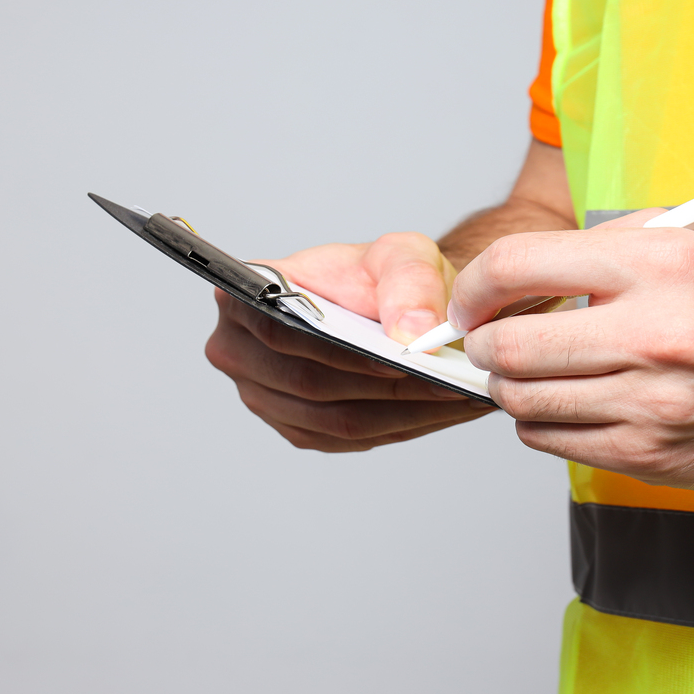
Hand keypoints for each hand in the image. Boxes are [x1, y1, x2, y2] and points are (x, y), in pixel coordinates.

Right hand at [205, 233, 496, 451]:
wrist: (389, 303)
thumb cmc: (380, 275)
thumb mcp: (402, 254)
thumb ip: (409, 282)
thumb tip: (411, 334)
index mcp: (244, 297)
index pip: (280, 331)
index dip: (339, 349)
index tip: (400, 356)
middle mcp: (239, 350)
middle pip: (308, 383)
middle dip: (381, 386)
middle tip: (445, 381)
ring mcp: (264, 397)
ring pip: (334, 419)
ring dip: (400, 412)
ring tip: (454, 396)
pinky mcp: (298, 429)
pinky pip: (349, 438)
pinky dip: (400, 426)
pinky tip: (440, 409)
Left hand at [448, 211, 693, 491]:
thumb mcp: (692, 246)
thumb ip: (606, 253)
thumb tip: (514, 278)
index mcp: (662, 264)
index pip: (518, 266)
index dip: (475, 287)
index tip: (471, 300)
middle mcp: (656, 334)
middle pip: (510, 347)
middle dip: (486, 344)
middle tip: (490, 340)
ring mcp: (654, 403)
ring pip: (524, 402)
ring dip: (512, 387)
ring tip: (535, 371)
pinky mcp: (654, 455)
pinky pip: (555, 443)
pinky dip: (544, 424)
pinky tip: (570, 403)